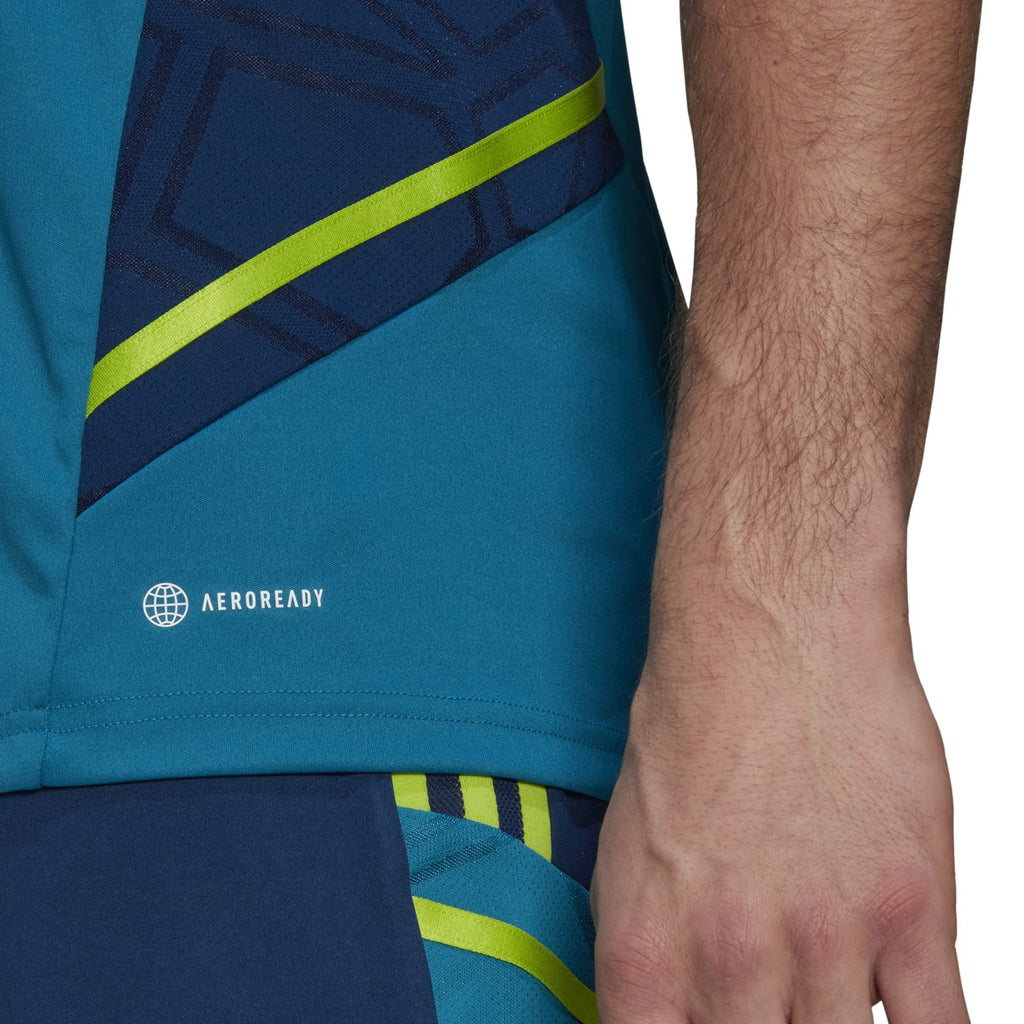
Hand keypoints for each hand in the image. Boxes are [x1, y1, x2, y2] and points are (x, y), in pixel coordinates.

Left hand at [590, 652, 968, 1021]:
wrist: (767, 635)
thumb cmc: (694, 726)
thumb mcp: (629, 848)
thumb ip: (655, 953)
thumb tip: (680, 1014)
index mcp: (645, 949)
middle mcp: (729, 960)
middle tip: (774, 1001)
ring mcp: (824, 941)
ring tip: (824, 983)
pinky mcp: (911, 912)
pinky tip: (905, 1011)